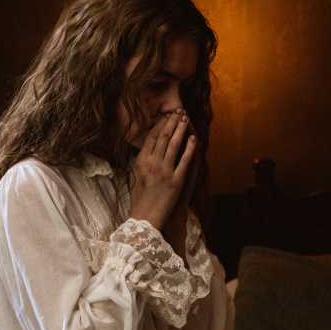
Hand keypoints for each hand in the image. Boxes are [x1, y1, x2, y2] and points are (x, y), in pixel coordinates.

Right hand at [128, 109, 197, 229]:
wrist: (146, 217)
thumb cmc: (140, 198)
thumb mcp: (136, 176)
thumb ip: (142, 162)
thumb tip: (146, 148)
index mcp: (141, 162)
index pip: (151, 138)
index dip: (159, 125)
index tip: (166, 116)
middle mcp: (152, 164)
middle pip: (163, 138)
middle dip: (171, 123)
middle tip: (178, 112)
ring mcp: (164, 171)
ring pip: (174, 145)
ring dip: (180, 130)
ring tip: (185, 120)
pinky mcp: (176, 180)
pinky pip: (185, 160)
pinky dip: (190, 148)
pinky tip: (194, 139)